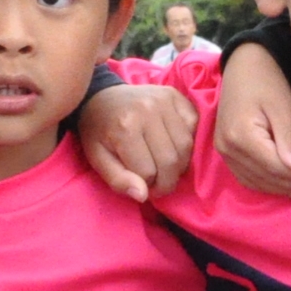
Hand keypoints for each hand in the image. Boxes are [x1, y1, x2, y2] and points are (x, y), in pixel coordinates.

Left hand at [77, 81, 197, 203]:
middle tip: (159, 183)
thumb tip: (143, 196)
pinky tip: (173, 145)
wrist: (101, 97)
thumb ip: (118, 180)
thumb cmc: (98, 132)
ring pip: (186, 145)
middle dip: (167, 180)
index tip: (142, 186)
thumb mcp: (98, 159)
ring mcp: (163, 100)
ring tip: (167, 167)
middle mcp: (147, 110)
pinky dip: (188, 140)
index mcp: (125, 128)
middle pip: (171, 160)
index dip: (147, 185)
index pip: (148, 171)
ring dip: (180, 164)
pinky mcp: (174, 94)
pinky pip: (193, 124)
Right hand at [215, 42, 290, 199]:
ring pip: (256, 181)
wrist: (243, 65)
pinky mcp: (225, 151)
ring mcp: (224, 151)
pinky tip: (285, 188)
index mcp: (241, 136)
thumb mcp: (282, 106)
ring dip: (283, 190)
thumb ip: (289, 138)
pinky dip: (267, 185)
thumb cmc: (266, 81)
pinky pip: (246, 177)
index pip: (275, 167)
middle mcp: (228, 148)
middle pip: (266, 177)